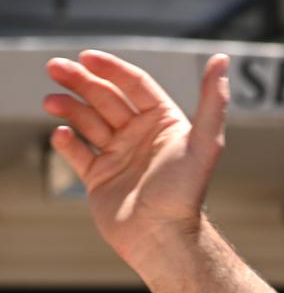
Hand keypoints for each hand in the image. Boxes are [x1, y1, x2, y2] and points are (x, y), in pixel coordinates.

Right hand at [44, 50, 229, 267]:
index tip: (85, 56)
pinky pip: (77, 153)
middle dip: (80, 81)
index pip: (135, 85)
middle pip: (106, 98)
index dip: (111, 68)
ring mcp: (119, 155)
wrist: (161, 236)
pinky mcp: (99, 178)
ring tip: (51, 101)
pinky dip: (66, 141)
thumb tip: (222, 59)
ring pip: (88, 121)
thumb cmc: (184, 190)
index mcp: (164, 123)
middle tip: (54, 67)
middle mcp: (141, 136)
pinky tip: (60, 133)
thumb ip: (213, 100)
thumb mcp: (206, 141)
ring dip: (69, 107)